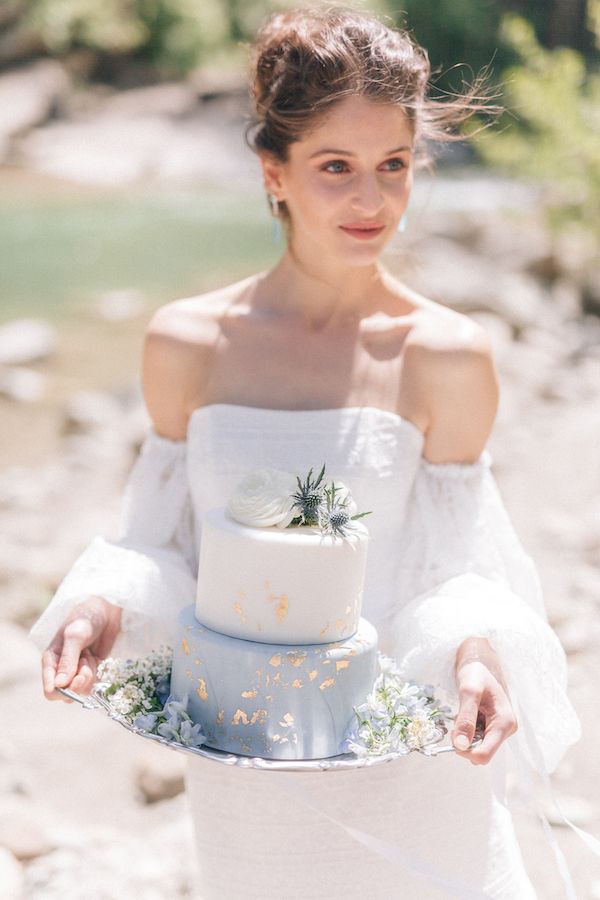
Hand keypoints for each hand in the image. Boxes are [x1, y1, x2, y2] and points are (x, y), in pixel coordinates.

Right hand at [41, 596, 121, 702]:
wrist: (107, 610)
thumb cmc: (86, 618)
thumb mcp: (75, 636)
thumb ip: (68, 660)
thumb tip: (59, 684)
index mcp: (51, 660)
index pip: (50, 688)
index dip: (62, 691)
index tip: (76, 678)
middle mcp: (61, 669)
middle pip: (65, 694)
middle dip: (78, 684)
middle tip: (86, 667)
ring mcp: (76, 672)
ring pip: (81, 691)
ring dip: (89, 676)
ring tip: (90, 657)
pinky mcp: (91, 672)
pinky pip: (93, 684)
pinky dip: (97, 674)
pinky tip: (96, 658)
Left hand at [451, 636, 517, 764]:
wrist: (480, 661)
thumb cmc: (476, 672)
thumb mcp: (469, 692)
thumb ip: (465, 719)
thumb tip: (460, 746)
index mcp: (505, 723)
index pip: (485, 755)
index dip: (466, 751)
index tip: (453, 736)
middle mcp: (506, 729)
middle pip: (481, 753)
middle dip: (464, 742)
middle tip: (456, 721)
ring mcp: (499, 729)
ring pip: (477, 746)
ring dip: (464, 735)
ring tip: (462, 713)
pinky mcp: (492, 726)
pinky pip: (476, 738)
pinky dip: (466, 730)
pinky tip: (466, 714)